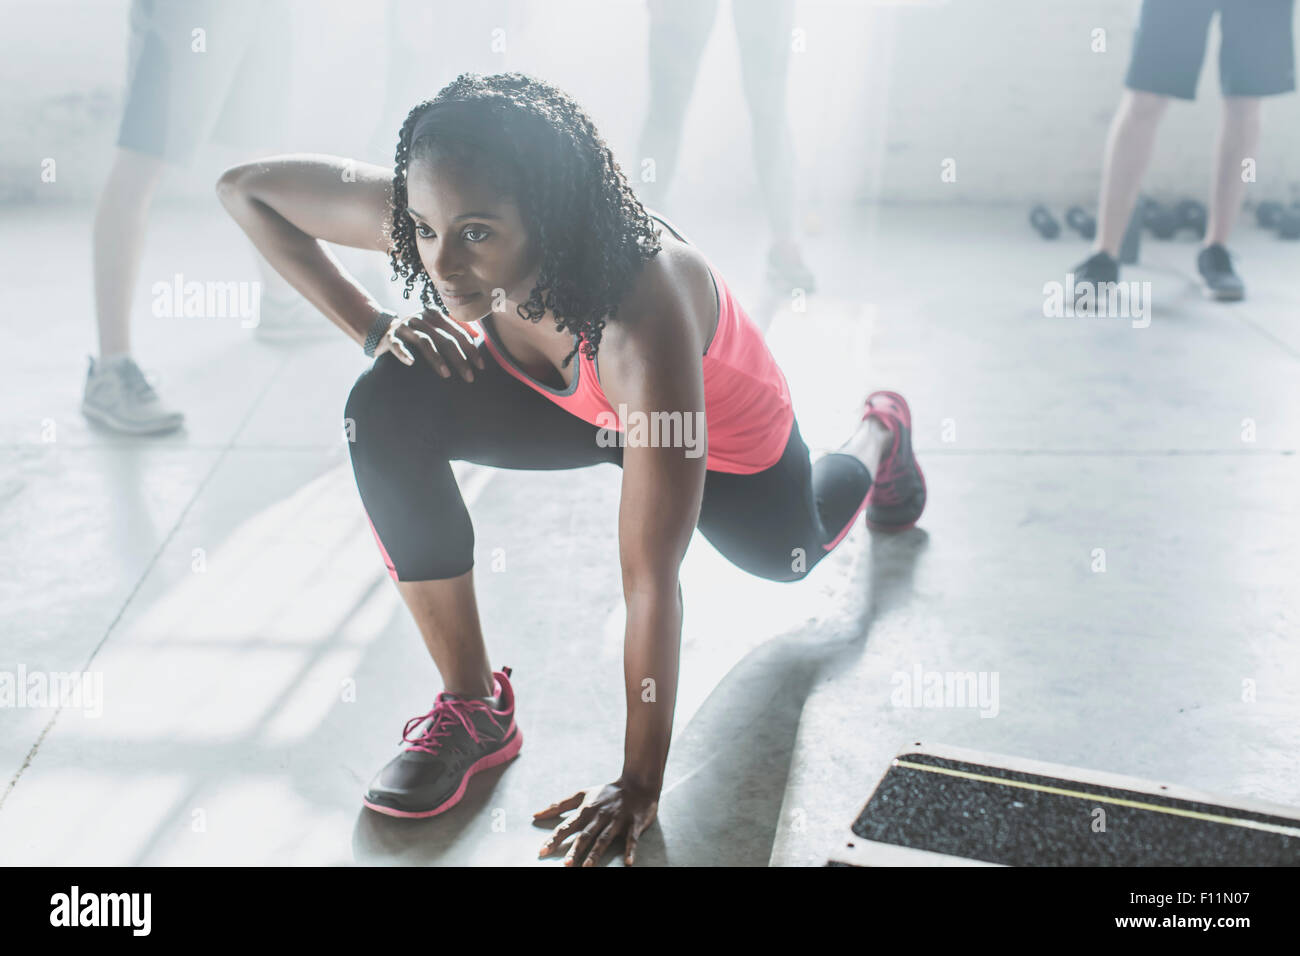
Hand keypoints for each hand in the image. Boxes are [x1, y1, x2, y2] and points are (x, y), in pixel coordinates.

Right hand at [375, 306, 485, 380]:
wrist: (385, 330)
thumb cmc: (418, 332)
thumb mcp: (435, 326)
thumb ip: (455, 328)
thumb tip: (476, 336)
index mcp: (434, 314)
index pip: (457, 332)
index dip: (470, 349)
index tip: (480, 365)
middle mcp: (420, 318)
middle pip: (444, 338)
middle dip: (459, 358)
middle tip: (469, 377)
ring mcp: (405, 327)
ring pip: (425, 342)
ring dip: (437, 359)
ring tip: (447, 374)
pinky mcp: (391, 338)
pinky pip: (398, 345)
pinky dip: (404, 353)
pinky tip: (411, 363)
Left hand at [534, 780, 658, 866]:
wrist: (637, 783)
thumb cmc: (606, 793)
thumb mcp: (582, 795)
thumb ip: (559, 805)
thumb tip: (535, 815)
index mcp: (587, 810)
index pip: (567, 826)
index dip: (555, 838)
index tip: (542, 851)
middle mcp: (600, 816)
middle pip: (585, 835)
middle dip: (575, 849)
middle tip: (566, 864)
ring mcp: (618, 820)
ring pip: (605, 838)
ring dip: (596, 853)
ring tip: (587, 867)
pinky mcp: (634, 823)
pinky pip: (632, 838)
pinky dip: (631, 850)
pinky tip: (628, 863)